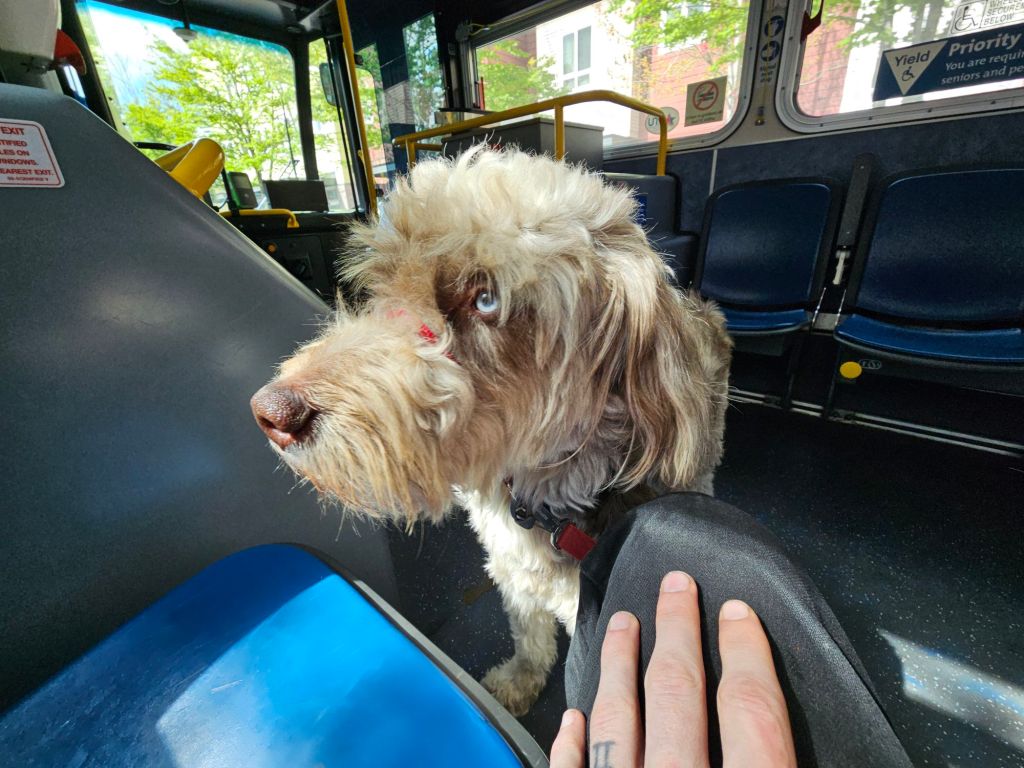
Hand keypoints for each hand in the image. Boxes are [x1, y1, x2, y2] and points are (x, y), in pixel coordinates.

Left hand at [550, 571, 796, 767]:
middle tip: (675, 588)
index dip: (746, 654)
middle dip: (677, 632)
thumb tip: (784, 740)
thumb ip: (784, 764)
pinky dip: (572, 743)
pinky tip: (574, 717)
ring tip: (622, 625)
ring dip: (619, 666)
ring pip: (617, 722)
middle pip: (677, 696)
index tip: (738, 614)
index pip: (752, 713)